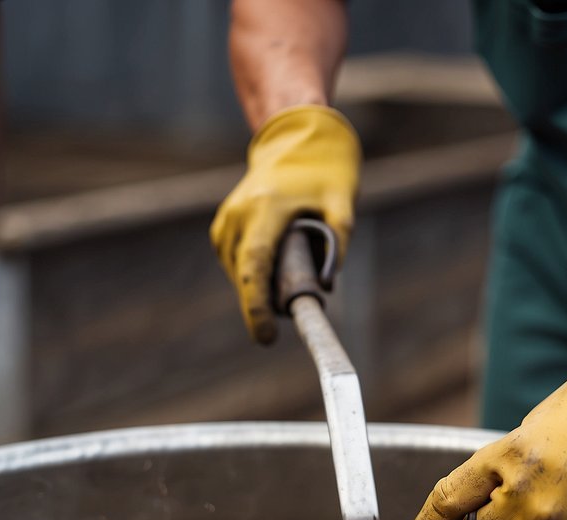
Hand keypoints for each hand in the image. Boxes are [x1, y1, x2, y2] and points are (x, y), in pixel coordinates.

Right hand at [210, 105, 359, 342]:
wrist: (295, 136)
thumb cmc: (324, 168)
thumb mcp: (343, 201)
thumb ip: (339, 241)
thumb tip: (327, 284)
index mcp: (266, 208)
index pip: (255, 266)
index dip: (257, 306)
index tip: (266, 336)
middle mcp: (239, 214)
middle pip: (243, 277)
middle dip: (261, 305)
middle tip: (282, 322)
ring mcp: (227, 220)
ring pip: (238, 272)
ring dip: (259, 287)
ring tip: (286, 276)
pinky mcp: (223, 226)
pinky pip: (234, 263)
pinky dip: (251, 274)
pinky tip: (272, 267)